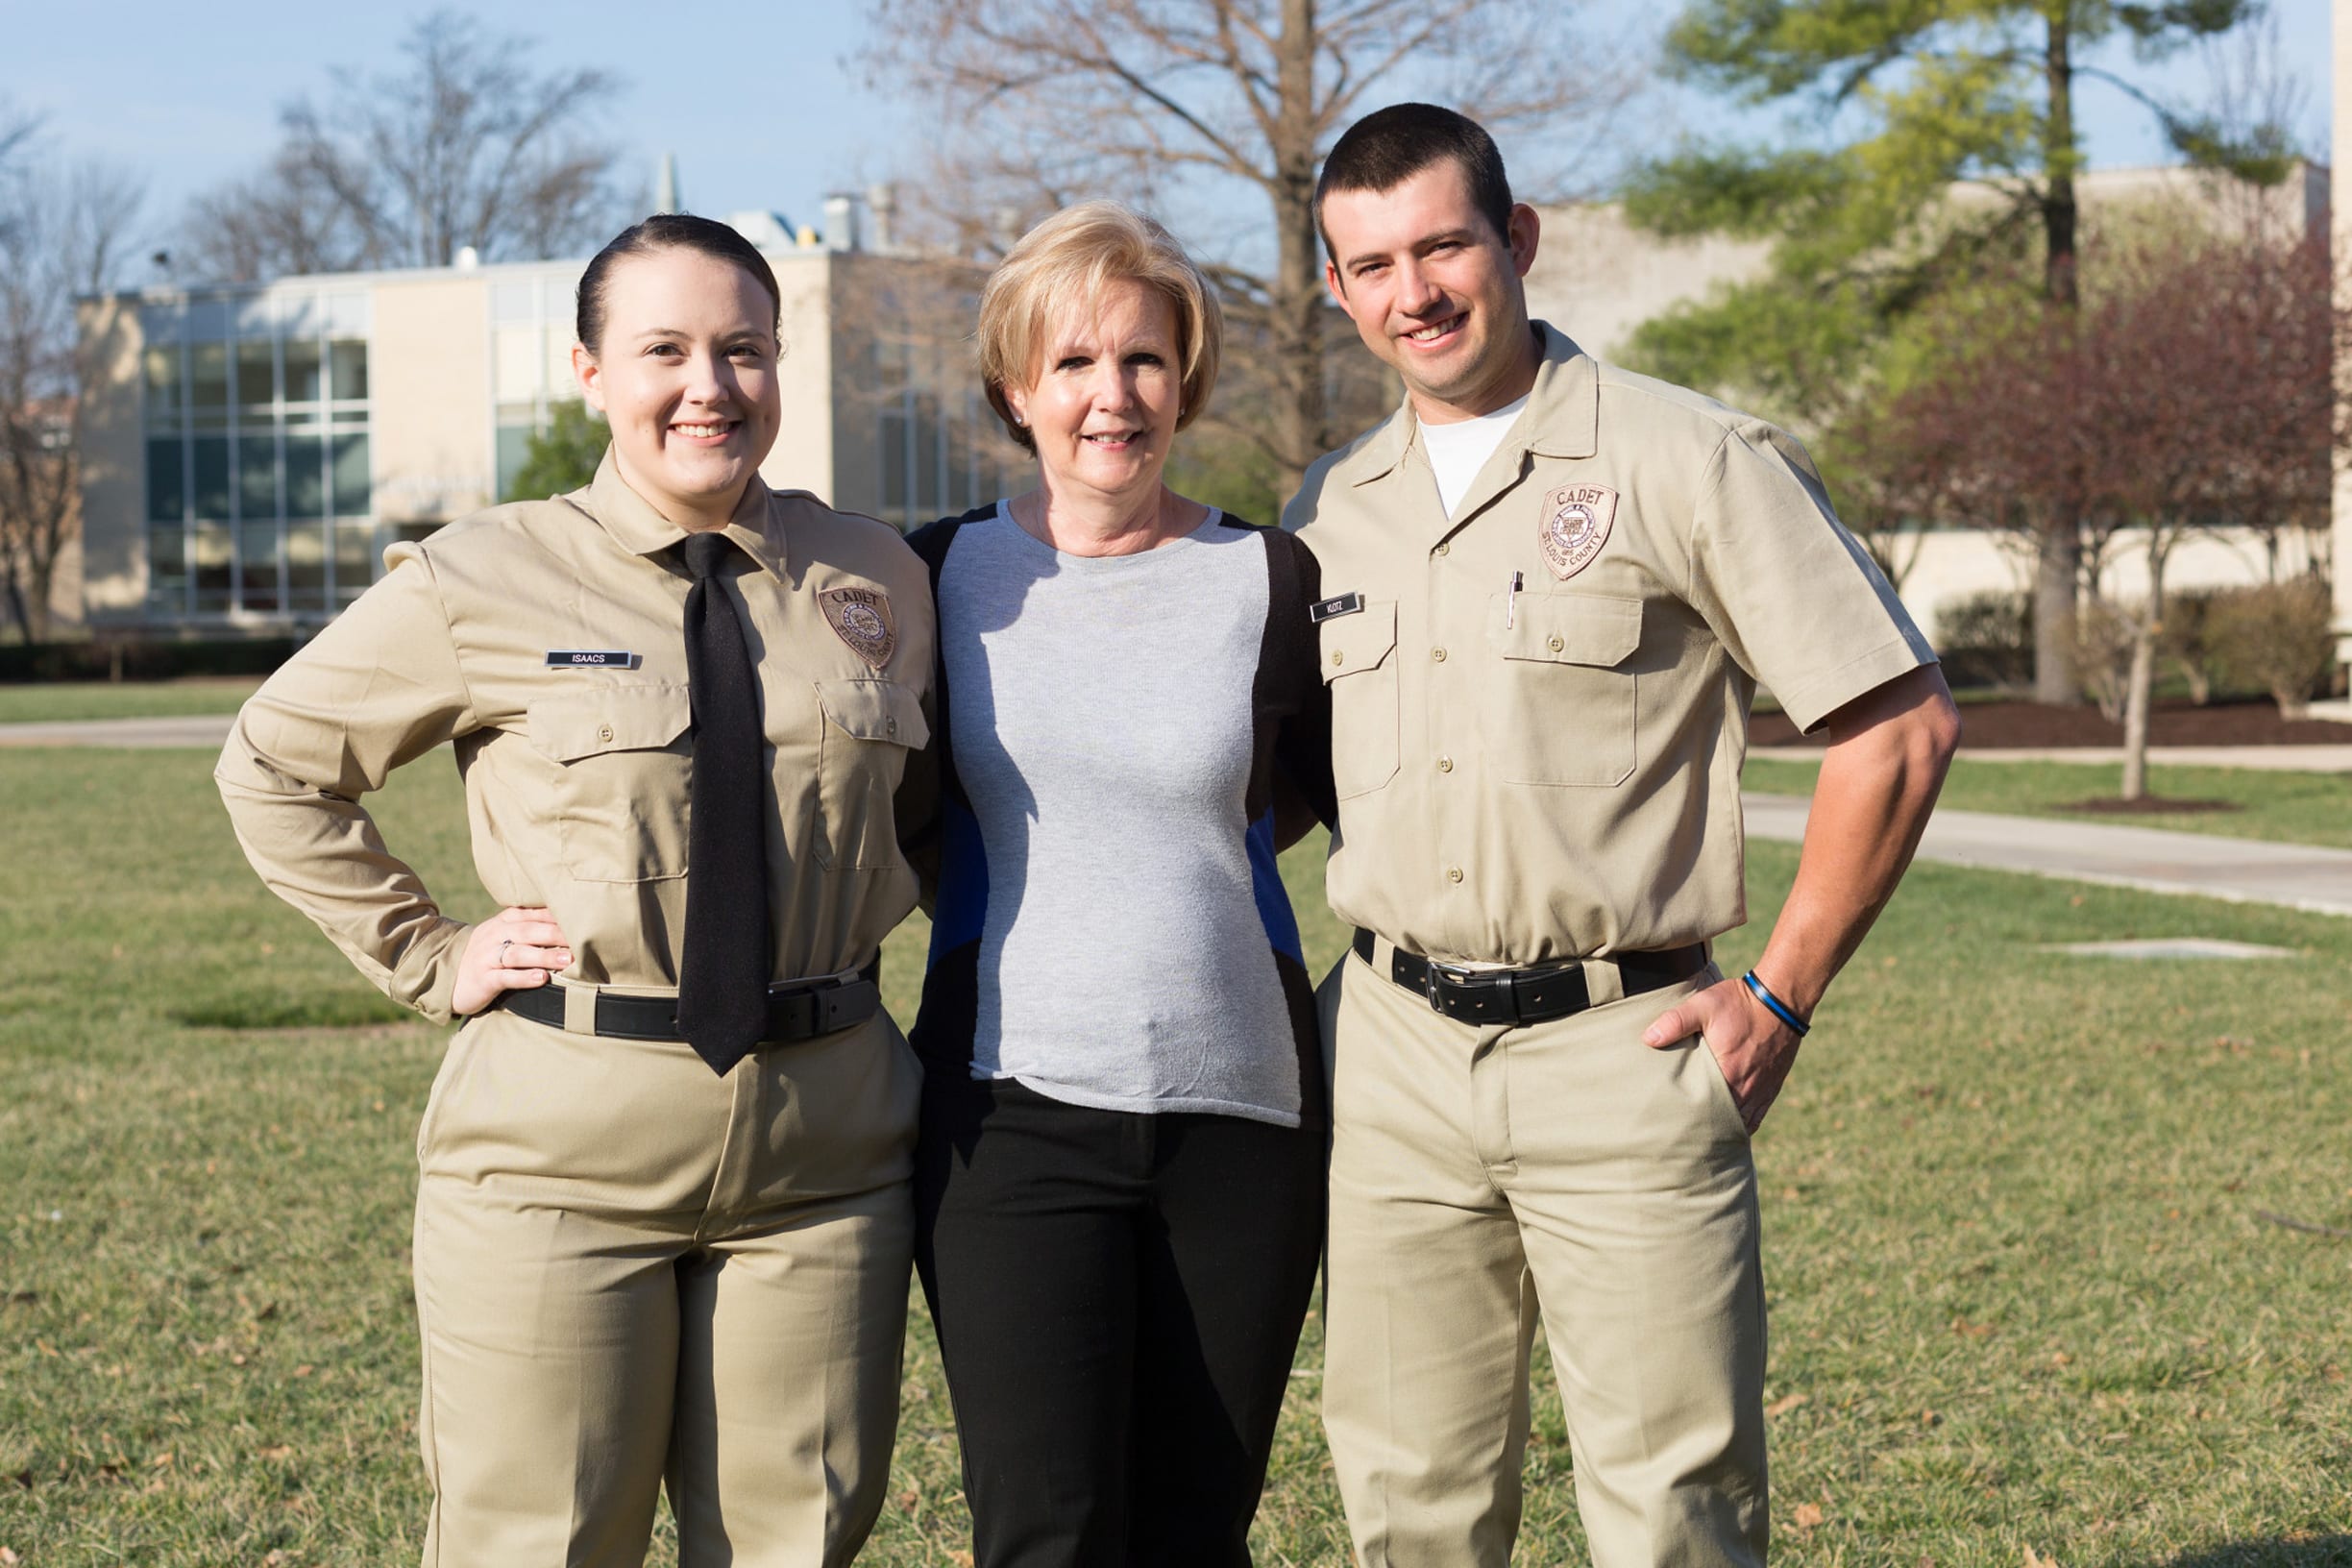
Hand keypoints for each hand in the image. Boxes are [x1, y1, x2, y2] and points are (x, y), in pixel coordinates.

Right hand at [451, 906, 573, 1016]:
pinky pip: (505, 976)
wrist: (447, 976)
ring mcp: (488, 957)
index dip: (556, 915)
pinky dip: (524, 977)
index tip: (583, 918)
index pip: (532, 913)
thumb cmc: (489, 955)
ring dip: (544, 956)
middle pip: (528, 931)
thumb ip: (531, 926)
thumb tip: (571, 924)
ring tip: (567, 959)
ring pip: (518, 953)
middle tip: (582, 940)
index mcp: (504, 921)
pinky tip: (542, 978)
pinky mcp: (483, 979)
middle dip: (556, 935)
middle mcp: (496, 935)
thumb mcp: (505, 934)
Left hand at [1642, 976, 1801, 1134]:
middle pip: (1724, 1124)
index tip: (1672, 1125)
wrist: (1780, 999)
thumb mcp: (1703, 1005)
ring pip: (1742, 1124)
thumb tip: (1648, 1039)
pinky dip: (1741, 1123)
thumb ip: (1675, 1022)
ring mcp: (1762, 1091)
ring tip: (1701, 1135)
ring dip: (1723, 1128)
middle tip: (1682, 1135)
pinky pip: (1756, 1117)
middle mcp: (1748, 1089)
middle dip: (1704, 1130)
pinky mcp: (1771, 1087)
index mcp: (1729, 1074)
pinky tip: (1726, 1124)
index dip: (1690, 1122)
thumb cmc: (1740, 1003)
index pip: (1707, 1112)